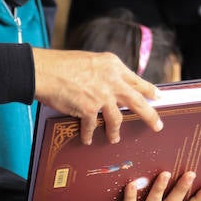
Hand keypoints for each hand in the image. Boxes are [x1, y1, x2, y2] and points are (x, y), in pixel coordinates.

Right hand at [31, 48, 162, 144]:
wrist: (43, 71)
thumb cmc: (61, 64)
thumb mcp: (90, 61)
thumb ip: (105, 73)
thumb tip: (113, 87)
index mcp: (113, 65)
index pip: (137, 80)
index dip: (149, 90)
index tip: (157, 96)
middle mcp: (112, 80)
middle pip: (138, 102)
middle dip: (150, 116)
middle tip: (157, 126)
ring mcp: (102, 96)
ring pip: (117, 120)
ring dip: (115, 132)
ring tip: (115, 139)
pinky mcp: (89, 109)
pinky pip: (92, 127)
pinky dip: (89, 134)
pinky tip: (88, 139)